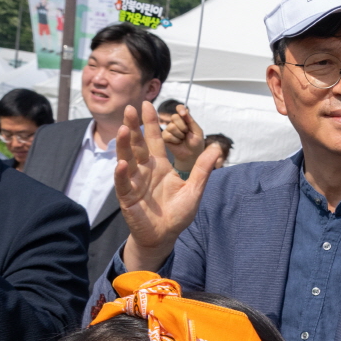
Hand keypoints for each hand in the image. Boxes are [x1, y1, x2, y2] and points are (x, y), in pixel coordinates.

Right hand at [115, 104, 222, 272]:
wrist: (165, 235)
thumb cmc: (178, 213)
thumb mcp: (195, 189)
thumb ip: (203, 168)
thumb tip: (217, 147)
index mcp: (160, 166)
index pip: (154, 140)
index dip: (151, 123)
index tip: (147, 104)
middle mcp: (145, 170)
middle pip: (138, 144)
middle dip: (134, 126)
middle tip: (130, 108)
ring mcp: (134, 182)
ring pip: (127, 159)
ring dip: (125, 144)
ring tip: (125, 129)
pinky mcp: (127, 196)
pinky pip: (124, 182)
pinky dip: (123, 173)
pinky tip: (123, 163)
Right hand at [159, 105, 205, 176]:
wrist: (192, 155)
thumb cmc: (196, 143)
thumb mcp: (197, 131)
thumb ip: (191, 121)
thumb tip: (184, 111)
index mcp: (184, 119)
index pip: (180, 109)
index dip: (180, 109)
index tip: (183, 113)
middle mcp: (175, 122)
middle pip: (174, 117)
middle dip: (183, 126)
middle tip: (187, 133)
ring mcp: (168, 129)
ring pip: (171, 126)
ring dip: (180, 134)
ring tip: (182, 139)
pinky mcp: (163, 137)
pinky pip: (167, 135)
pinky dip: (175, 140)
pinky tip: (177, 143)